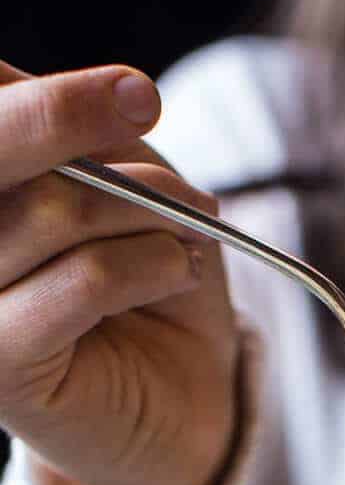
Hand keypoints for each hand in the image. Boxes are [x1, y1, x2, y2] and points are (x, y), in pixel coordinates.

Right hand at [0, 61, 239, 484]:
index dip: (42, 95)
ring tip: (186, 233)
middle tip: (145, 106)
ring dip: (145, 210)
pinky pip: (82, 281)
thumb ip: (67, 133)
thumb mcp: (116, 182)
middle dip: (68, 116)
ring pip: (52, 212)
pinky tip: (177, 270)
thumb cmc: (148, 276)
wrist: (185, 396)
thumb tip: (37, 89)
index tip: (132, 89)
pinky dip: (148, 265)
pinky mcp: (2, 368)